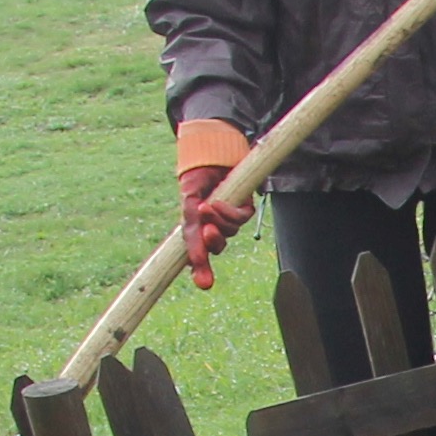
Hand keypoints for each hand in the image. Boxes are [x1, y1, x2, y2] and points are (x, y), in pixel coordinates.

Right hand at [172, 118, 255, 285]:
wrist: (212, 150)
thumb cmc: (197, 175)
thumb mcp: (189, 201)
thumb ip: (192, 226)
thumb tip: (195, 251)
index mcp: (197, 225)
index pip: (198, 253)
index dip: (201, 269)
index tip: (205, 284)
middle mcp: (214, 224)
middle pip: (217, 246)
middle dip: (212, 244)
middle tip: (207, 232)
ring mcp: (230, 215)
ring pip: (230, 232)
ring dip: (220, 221)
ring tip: (208, 205)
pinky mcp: (245, 205)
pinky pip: (242, 217)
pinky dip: (231, 211)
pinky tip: (218, 200)